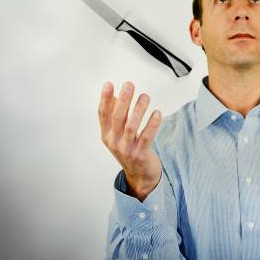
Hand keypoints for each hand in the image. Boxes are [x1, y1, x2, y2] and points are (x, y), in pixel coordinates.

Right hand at [99, 81, 162, 200]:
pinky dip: (152, 124)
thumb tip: (116, 95)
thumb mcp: (118, 134)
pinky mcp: (140, 154)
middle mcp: (114, 142)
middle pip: (117, 118)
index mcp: (107, 135)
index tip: (109, 84)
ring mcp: (127, 149)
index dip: (105, 99)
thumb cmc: (130, 150)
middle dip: (123, 100)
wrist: (140, 175)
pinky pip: (146, 137)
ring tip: (145, 96)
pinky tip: (157, 113)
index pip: (103, 114)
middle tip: (129, 85)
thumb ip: (116, 116)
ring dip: (138, 109)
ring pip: (131, 126)